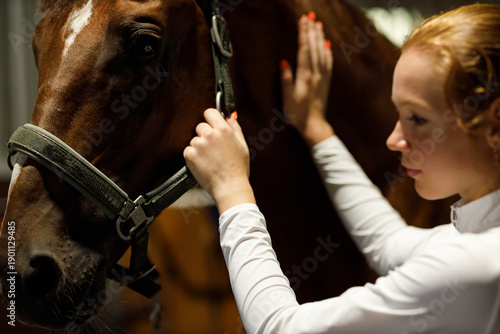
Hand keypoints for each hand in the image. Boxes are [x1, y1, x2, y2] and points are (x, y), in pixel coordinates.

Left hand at [183, 109, 255, 212]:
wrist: (230, 187)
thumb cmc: (238, 169)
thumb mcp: (243, 146)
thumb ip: (235, 128)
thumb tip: (230, 116)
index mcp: (224, 130)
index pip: (209, 112)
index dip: (210, 118)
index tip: (211, 124)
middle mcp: (210, 134)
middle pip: (200, 126)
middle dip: (205, 134)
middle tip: (213, 149)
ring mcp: (199, 144)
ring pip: (194, 140)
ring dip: (199, 147)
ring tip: (210, 159)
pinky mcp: (190, 155)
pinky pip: (188, 150)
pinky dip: (193, 157)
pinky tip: (204, 164)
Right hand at [281, 13, 334, 146]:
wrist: (314, 125)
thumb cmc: (298, 114)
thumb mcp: (288, 98)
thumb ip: (286, 79)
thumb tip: (283, 62)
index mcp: (306, 76)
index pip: (304, 50)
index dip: (303, 34)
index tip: (302, 20)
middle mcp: (316, 74)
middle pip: (314, 47)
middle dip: (311, 31)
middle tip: (310, 16)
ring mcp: (323, 77)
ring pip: (322, 52)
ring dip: (320, 37)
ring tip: (318, 24)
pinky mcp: (326, 82)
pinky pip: (328, 62)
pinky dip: (327, 51)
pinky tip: (326, 45)